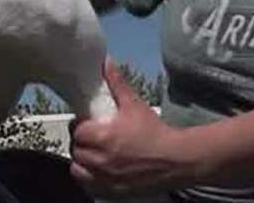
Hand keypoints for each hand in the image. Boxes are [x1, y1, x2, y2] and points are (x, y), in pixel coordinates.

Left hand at [69, 58, 186, 197]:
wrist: (176, 159)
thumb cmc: (155, 132)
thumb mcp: (134, 105)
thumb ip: (117, 83)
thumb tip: (106, 63)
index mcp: (104, 136)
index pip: (77, 131)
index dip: (81, 126)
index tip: (88, 124)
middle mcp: (102, 159)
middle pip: (76, 150)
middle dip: (82, 143)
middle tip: (92, 139)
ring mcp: (106, 178)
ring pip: (78, 170)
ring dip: (82, 162)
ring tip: (93, 155)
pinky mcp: (112, 191)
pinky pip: (89, 186)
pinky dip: (90, 178)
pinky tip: (98, 171)